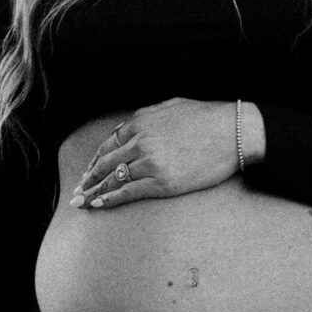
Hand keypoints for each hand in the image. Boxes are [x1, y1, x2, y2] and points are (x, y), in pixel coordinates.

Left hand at [70, 98, 250, 209]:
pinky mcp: (163, 182)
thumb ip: (147, 116)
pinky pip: (129, 192)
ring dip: (94, 191)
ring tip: (81, 202)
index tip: (89, 170)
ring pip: (114, 179)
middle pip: (105, 163)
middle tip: (76, 190)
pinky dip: (111, 199)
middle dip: (88, 178)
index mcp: (141, 122)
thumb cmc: (208, 118)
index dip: (96, 160)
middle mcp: (141, 142)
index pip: (109, 144)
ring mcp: (151, 163)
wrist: (234, 132)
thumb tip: (130, 127)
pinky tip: (99, 204)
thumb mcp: (171, 106)